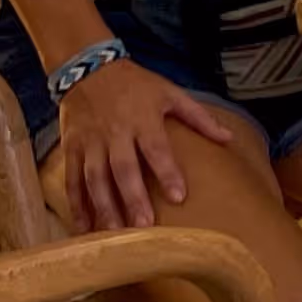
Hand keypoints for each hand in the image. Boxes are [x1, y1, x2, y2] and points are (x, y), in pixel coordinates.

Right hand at [42, 56, 239, 229]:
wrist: (88, 69)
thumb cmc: (136, 84)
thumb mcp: (171, 93)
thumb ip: (199, 117)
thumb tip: (229, 138)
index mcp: (143, 120)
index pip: (157, 150)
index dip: (168, 173)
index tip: (179, 197)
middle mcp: (115, 134)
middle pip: (123, 170)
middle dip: (132, 199)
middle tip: (143, 227)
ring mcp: (91, 142)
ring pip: (95, 179)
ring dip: (103, 207)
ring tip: (113, 233)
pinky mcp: (72, 148)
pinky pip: (71, 179)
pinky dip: (75, 203)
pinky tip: (82, 226)